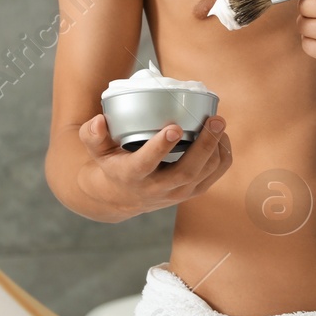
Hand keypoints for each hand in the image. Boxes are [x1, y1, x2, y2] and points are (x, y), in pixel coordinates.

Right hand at [75, 113, 232, 219]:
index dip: (160, 146)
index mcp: (131, 175)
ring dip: (216, 148)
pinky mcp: (192, 192)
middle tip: (215, 120)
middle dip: (204, 145)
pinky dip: (223, 156)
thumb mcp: (96, 151)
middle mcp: (157, 188)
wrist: (122, 196)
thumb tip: (99, 121)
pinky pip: (215, 176)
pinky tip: (222, 136)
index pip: (146, 163)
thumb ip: (93, 135)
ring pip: (204, 174)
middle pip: (186, 171)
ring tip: (219, 123)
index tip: (174, 127)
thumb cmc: (111, 164)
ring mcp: (177, 193)